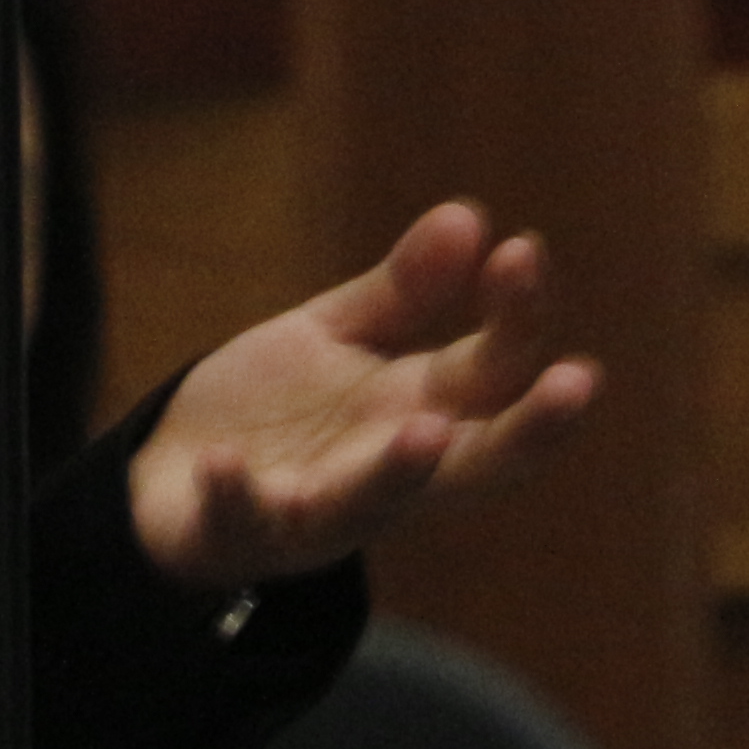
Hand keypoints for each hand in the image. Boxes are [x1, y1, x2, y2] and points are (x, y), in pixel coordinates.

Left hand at [128, 201, 594, 593]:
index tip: (523, 250)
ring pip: (371, 504)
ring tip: (425, 431)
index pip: (495, 373)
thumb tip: (470, 217)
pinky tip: (224, 464)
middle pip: (479, 460)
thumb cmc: (275, 412)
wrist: (168, 479)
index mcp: (420, 412)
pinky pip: (242, 519)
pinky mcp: (240, 531)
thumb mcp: (337, 337)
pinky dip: (234, 495)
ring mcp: (317, 509)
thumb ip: (402, 292)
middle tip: (580, 383)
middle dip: (531, 429)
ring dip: (398, 471)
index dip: (517, 317)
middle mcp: (386, 471)